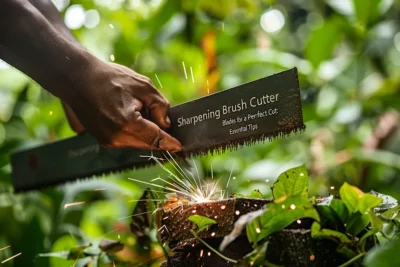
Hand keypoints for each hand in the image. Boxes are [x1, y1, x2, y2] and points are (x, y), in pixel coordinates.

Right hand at [64, 58, 181, 151]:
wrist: (77, 78)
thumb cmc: (109, 78)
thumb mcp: (142, 86)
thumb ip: (160, 106)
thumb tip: (166, 123)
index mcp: (128, 124)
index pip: (156, 139)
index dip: (170, 143)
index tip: (181, 147)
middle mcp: (116, 137)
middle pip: (147, 144)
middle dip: (158, 135)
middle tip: (165, 122)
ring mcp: (107, 140)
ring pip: (137, 143)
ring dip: (145, 132)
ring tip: (140, 110)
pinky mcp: (102, 139)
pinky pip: (125, 140)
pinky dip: (133, 132)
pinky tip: (130, 115)